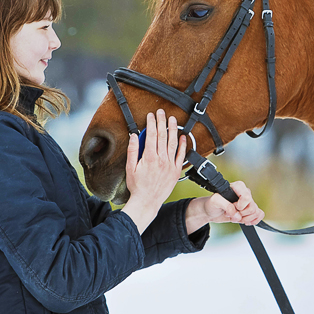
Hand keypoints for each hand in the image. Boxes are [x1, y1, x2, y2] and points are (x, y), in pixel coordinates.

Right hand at [121, 109, 186, 233]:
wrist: (147, 201)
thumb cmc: (137, 186)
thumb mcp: (130, 168)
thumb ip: (132, 150)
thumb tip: (134, 136)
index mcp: (149, 157)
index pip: (151, 135)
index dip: (151, 123)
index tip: (151, 115)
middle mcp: (161, 160)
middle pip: (163, 136)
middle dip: (162, 122)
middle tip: (161, 112)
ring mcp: (170, 165)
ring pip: (173, 143)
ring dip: (173, 130)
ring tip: (173, 120)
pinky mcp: (176, 171)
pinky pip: (181, 156)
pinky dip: (183, 145)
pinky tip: (183, 137)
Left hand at [205, 181, 263, 224]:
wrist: (211, 211)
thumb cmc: (212, 203)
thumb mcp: (215, 201)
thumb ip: (226, 206)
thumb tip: (237, 214)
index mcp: (238, 187)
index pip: (247, 197)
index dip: (240, 206)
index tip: (233, 207)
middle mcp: (244, 193)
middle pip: (252, 207)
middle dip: (241, 214)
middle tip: (232, 213)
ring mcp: (248, 202)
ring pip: (256, 212)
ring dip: (245, 219)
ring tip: (235, 217)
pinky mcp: (249, 210)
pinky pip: (260, 214)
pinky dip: (254, 220)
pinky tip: (245, 221)